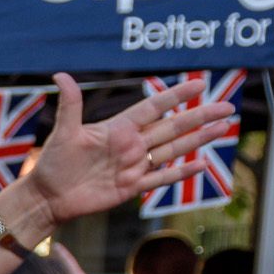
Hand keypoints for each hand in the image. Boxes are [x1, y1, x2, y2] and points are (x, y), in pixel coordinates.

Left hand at [9, 72, 239, 235]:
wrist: (47, 197)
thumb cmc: (52, 163)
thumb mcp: (63, 132)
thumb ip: (70, 105)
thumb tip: (61, 75)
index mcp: (118, 128)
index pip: (154, 107)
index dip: (176, 95)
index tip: (200, 83)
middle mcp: (131, 145)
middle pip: (173, 126)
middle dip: (200, 116)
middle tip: (227, 106)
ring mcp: (134, 166)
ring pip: (174, 149)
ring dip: (199, 139)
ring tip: (224, 128)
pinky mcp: (131, 187)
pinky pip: (161, 178)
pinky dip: (181, 173)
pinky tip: (202, 164)